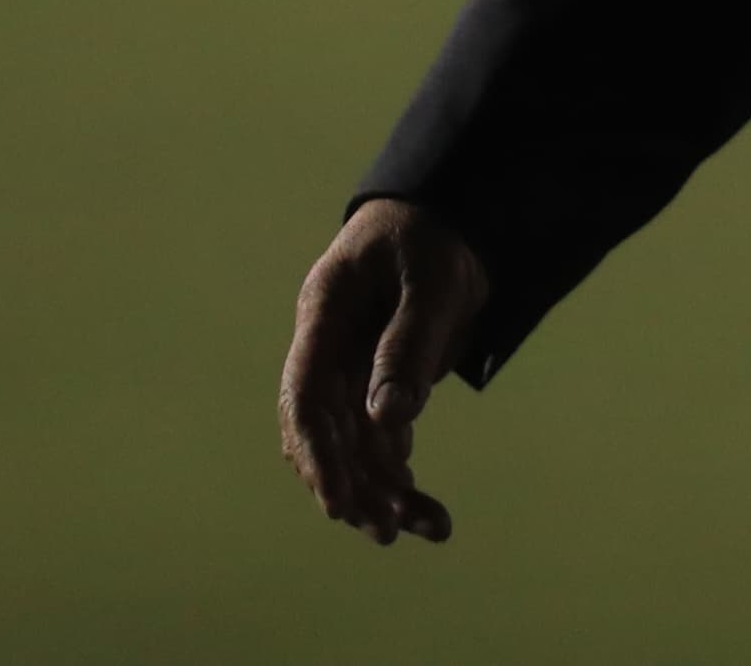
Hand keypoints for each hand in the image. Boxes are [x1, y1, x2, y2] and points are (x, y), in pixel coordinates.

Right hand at [279, 198, 486, 545]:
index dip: (316, 452)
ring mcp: (348, 369)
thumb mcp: (431, 279)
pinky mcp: (374, 384)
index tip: (338, 502)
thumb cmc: (432, 236)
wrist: (446, 219)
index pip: (304, 396)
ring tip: (430, 528)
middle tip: (387, 531)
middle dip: (354, 485)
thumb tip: (389, 420)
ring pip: (354, 444)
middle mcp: (327, 349)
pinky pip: (379, 438)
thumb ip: (409, 343)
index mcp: (323, 314)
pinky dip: (398, 474)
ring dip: (383, 490)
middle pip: (325, 432)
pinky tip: (421, 507)